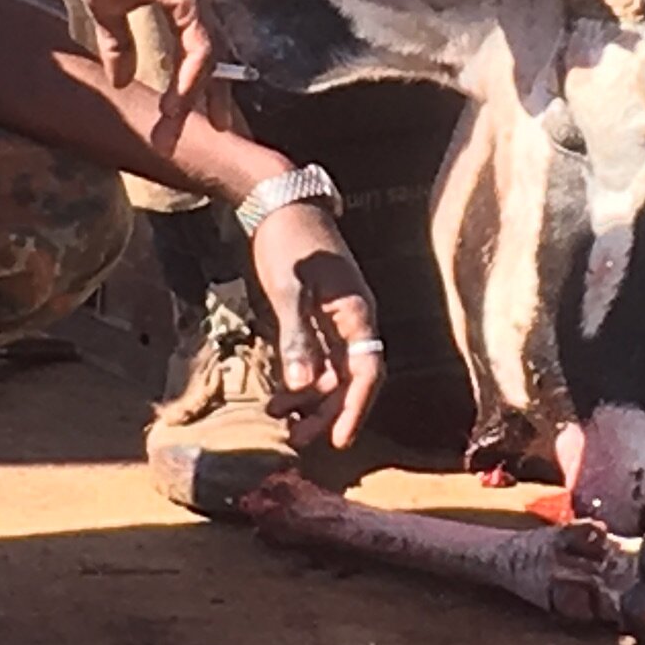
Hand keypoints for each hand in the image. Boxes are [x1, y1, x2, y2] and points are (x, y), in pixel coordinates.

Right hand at [63, 0, 217, 121]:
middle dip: (216, 95)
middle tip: (218, 127)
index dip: (199, 82)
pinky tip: (180, 98)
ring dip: (194, 95)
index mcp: (183, 2)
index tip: (189, 113)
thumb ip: (120, 45)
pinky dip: (192, 74)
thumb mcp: (110, 11)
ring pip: (210, 58)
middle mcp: (198, 0)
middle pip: (218, 57)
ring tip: (175, 125)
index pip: (201, 49)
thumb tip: (122, 81)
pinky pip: (200, 45)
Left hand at [249, 201, 381, 451]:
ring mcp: (337, 322)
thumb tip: (300, 385)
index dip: (355, 409)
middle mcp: (354, 322)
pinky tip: (277, 397)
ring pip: (333, 375)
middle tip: (297, 440)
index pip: (367, 373)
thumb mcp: (288, 288)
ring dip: (310, 401)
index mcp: (357, 314)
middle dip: (328, 413)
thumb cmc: (289, 242)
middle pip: (351, 381)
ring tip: (279, 420)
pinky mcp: (319, 320)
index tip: (338, 441)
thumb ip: (296, 336)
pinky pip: (318, 361)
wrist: (282, 204)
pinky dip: (300, 381)